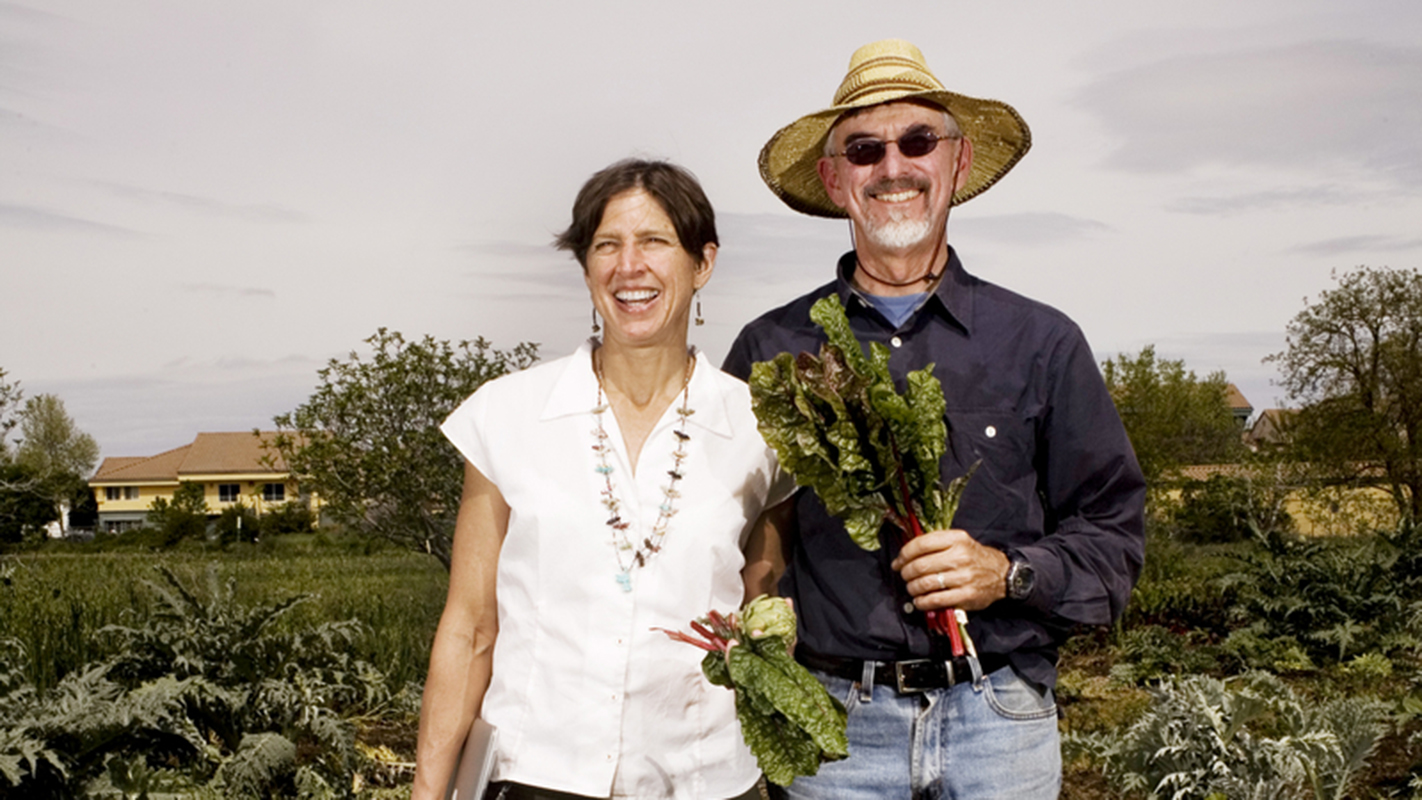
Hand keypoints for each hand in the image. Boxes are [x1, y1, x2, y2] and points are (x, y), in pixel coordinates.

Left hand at [890, 529, 1009, 611]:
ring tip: (912, 588)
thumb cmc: (973, 557)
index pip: (921, 544)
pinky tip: (919, 601)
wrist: (1001, 574)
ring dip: (912, 588)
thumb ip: (934, 544)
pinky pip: (935, 600)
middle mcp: (960, 556)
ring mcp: (964, 577)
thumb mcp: (958, 541)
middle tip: (904, 576)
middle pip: (920, 565)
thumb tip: (904, 555)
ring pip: (925, 584)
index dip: (904, 554)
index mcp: (956, 539)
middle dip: (906, 572)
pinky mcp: (966, 596)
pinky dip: (922, 602)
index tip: (898, 561)